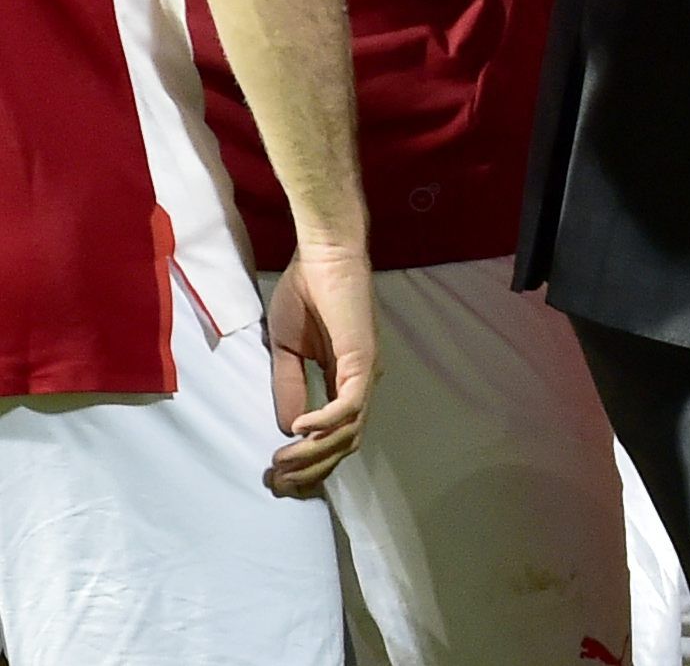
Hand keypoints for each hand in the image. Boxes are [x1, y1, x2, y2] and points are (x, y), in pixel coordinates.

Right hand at [265, 240, 376, 496]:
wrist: (322, 254)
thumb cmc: (307, 292)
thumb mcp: (287, 350)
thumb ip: (289, 386)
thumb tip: (287, 429)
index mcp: (345, 379)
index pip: (335, 436)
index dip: (309, 462)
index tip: (276, 478)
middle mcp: (362, 381)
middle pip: (344, 444)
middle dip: (310, 470)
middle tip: (275, 482)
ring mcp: (366, 371)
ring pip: (348, 432)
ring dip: (313, 454)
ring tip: (280, 462)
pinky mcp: (363, 358)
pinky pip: (349, 404)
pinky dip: (325, 423)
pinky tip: (298, 428)